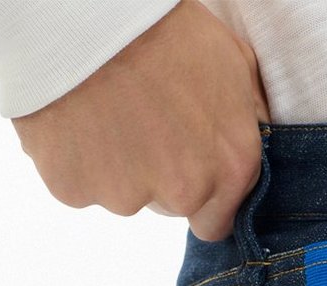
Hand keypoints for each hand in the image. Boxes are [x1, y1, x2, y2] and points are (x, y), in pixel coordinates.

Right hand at [11, 0, 270, 240]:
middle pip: (171, 207)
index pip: (216, 223)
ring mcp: (127, 197)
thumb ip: (247, 120)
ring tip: (109, 110)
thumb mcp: (234, 63)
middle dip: (159, 175)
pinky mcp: (75, 189)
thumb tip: (251, 141)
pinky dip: (78, 159)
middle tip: (144, 120)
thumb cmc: (165, 30)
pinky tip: (80, 118)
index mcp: (230, 168)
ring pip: (123, 196)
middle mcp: (185, 193)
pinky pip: (79, 183)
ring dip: (117, 166)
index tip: (186, 166)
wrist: (88, 17)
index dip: (201, 197)